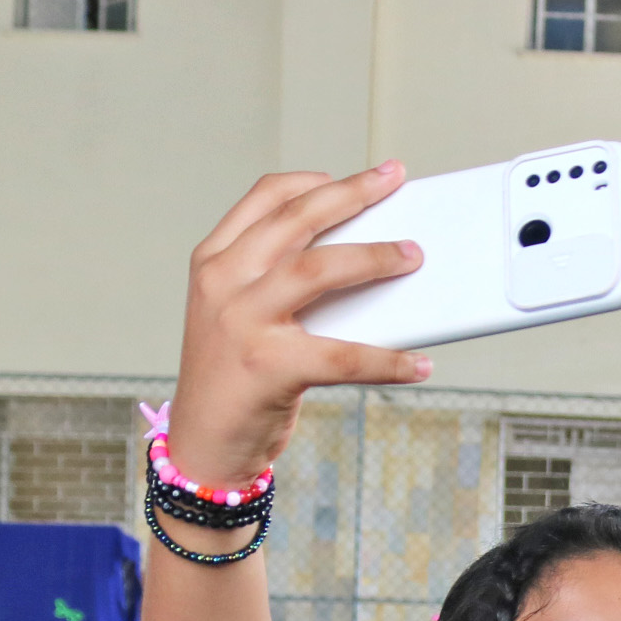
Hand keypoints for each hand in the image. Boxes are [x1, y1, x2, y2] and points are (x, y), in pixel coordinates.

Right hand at [165, 164, 433, 490]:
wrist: (203, 442)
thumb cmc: (233, 375)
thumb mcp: (241, 313)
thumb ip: (280, 281)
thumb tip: (361, 260)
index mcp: (214, 261)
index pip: (265, 199)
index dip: (315, 181)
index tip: (358, 178)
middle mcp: (224, 282)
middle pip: (296, 220)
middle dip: (352, 195)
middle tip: (394, 181)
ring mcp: (243, 322)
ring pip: (319, 271)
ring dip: (374, 258)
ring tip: (413, 257)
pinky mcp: (269, 368)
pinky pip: (343, 357)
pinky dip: (387, 361)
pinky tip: (417, 364)